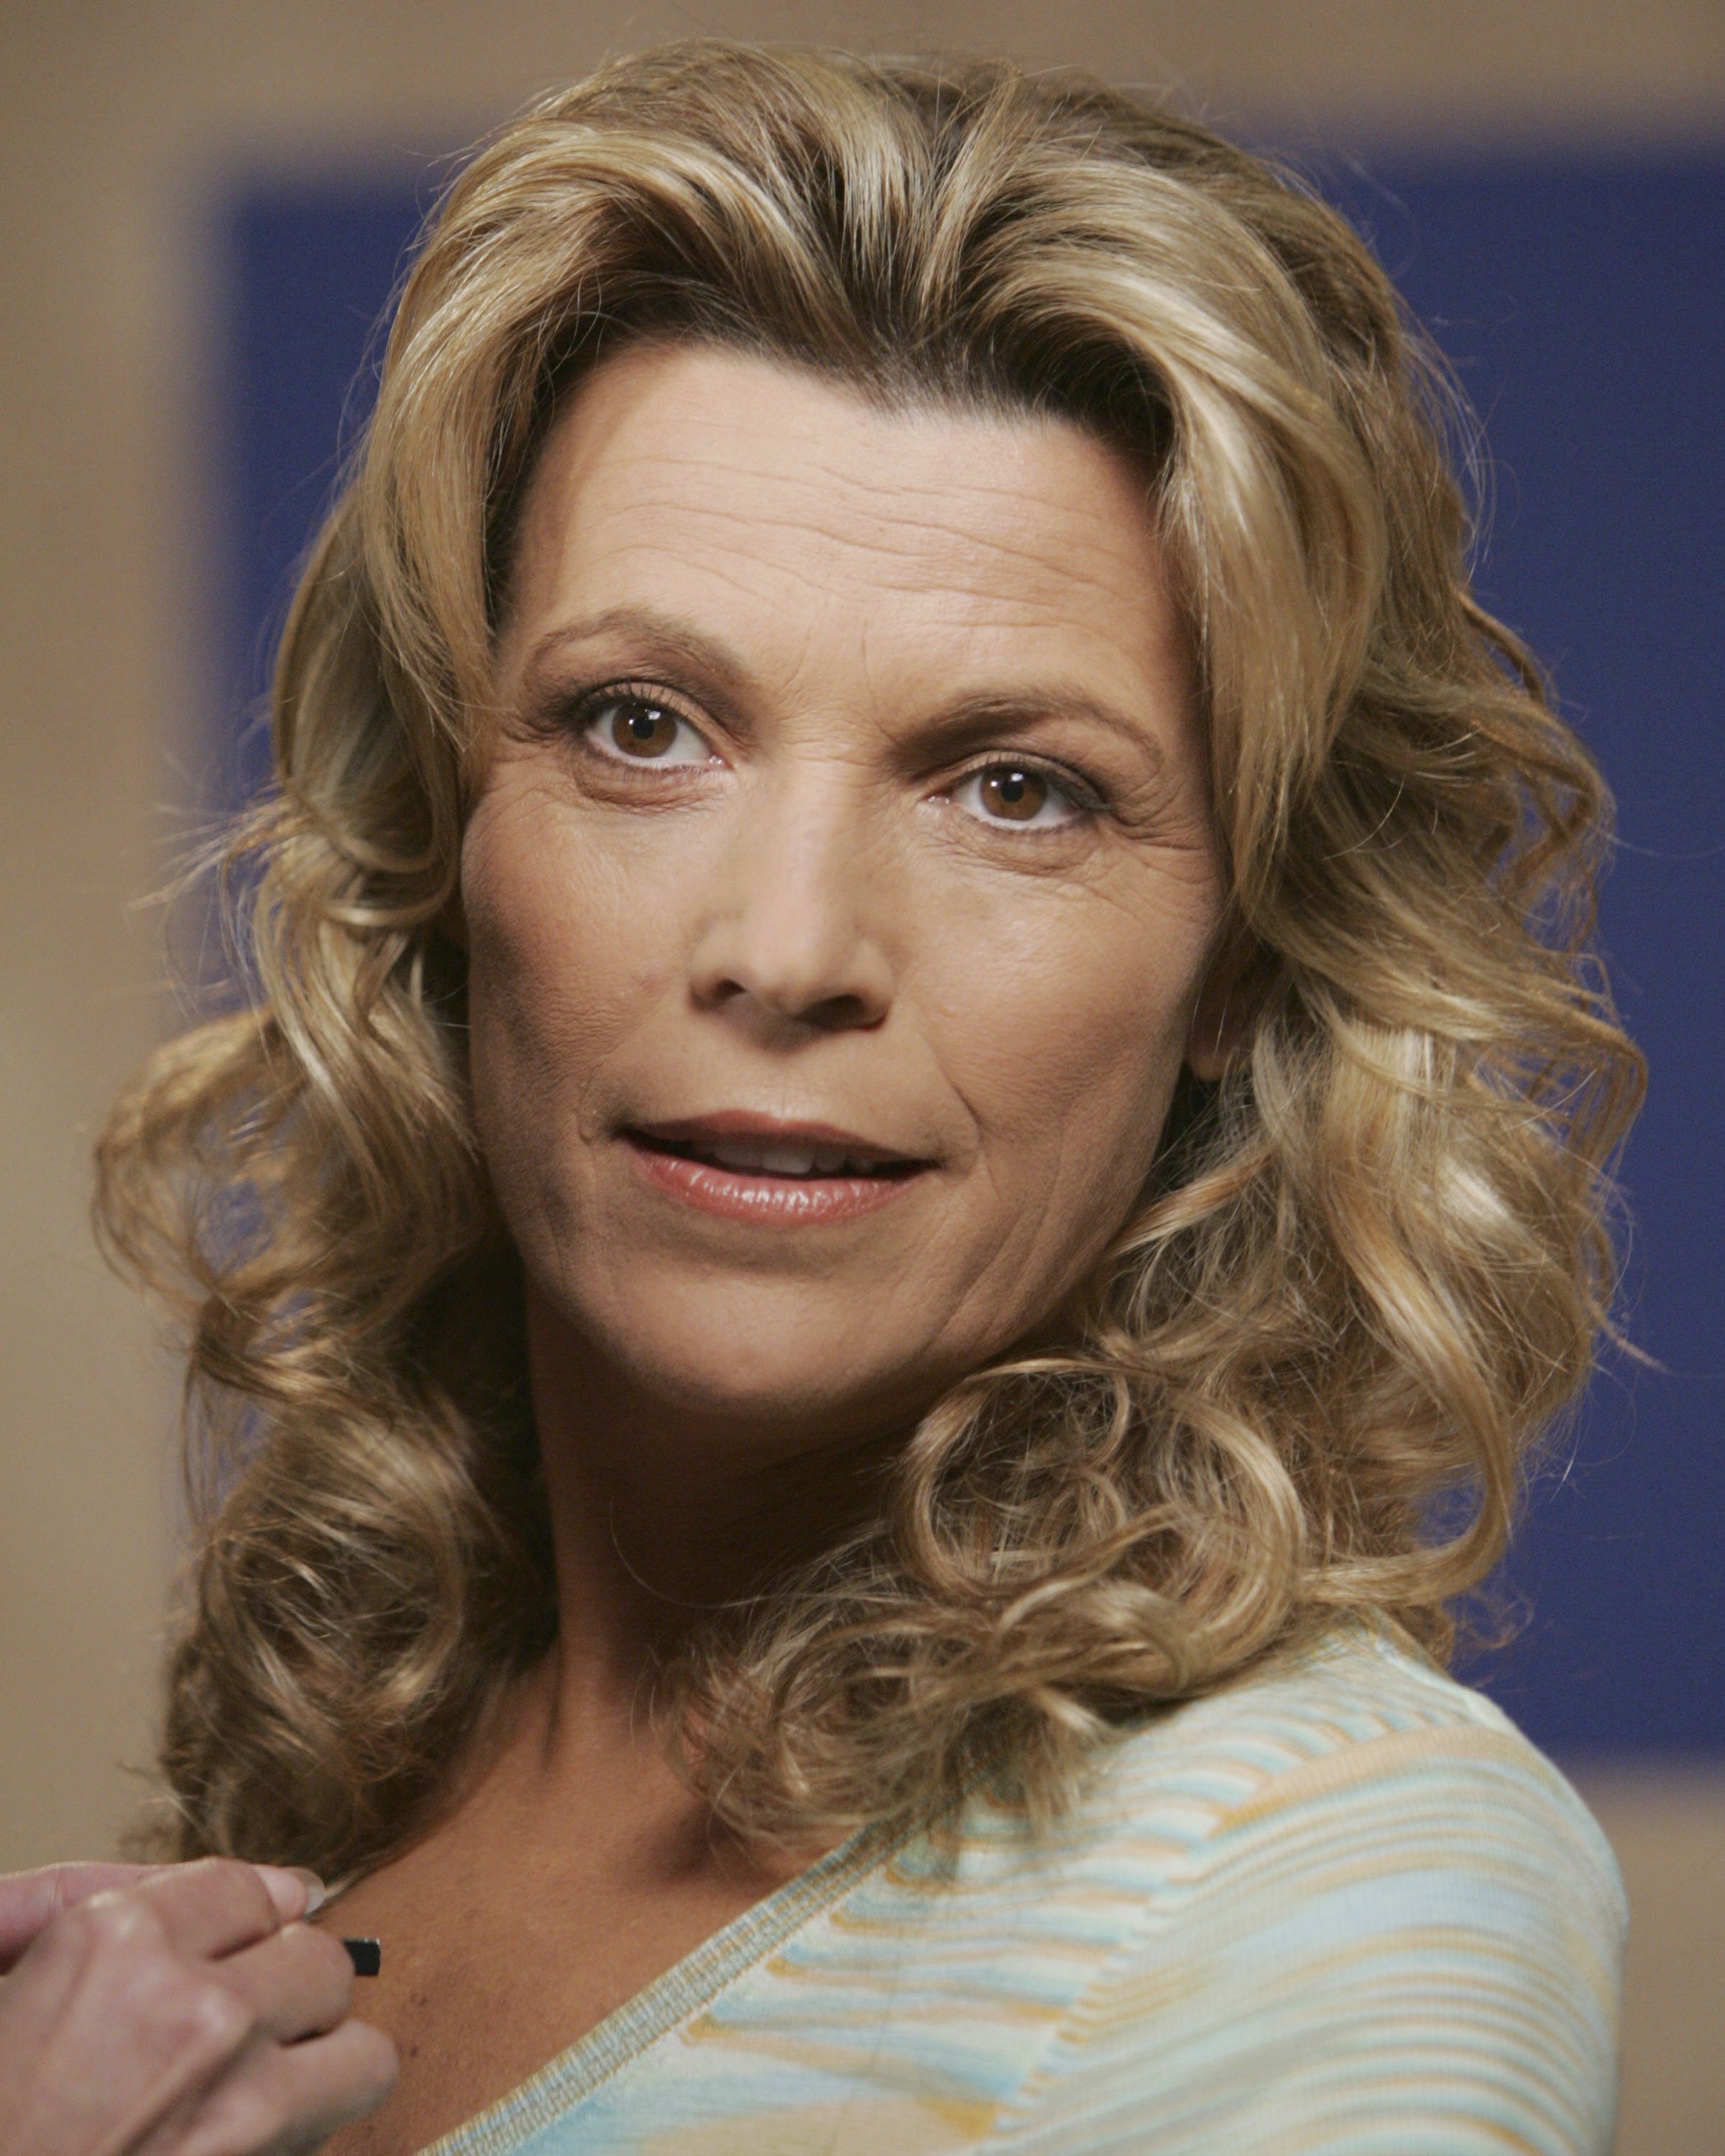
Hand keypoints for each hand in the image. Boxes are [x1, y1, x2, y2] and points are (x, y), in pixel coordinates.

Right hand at [0, 1856, 395, 2155]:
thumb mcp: (0, 1985)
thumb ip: (73, 1904)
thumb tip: (241, 1886)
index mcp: (115, 1943)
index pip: (250, 1888)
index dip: (249, 1923)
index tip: (246, 1946)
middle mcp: (192, 2004)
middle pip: (318, 1959)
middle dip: (284, 1994)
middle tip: (231, 2035)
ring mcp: (237, 2095)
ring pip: (356, 2039)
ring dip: (319, 2061)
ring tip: (261, 2087)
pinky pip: (343, 2113)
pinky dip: (315, 2126)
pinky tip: (258, 2140)